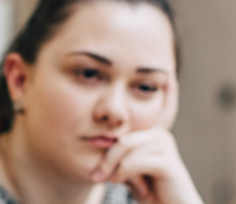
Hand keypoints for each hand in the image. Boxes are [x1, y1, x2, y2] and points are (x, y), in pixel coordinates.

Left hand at [90, 80, 200, 203]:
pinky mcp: (168, 163)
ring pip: (125, 146)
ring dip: (112, 167)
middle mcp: (159, 135)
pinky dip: (122, 172)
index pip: (146, 111)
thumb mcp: (124, 167)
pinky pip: (134, 161)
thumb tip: (97, 140)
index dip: (159, 93)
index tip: (162, 77)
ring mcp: (165, 147)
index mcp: (149, 133)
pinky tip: (120, 181)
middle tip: (96, 176)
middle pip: (121, 136)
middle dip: (106, 157)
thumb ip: (117, 151)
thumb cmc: (144, 188)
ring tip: (111, 180)